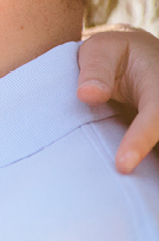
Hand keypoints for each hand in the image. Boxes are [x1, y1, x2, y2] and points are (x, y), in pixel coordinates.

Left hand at [77, 26, 158, 173]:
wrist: (133, 55)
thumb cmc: (112, 53)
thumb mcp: (100, 50)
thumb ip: (95, 70)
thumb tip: (88, 96)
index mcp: (158, 83)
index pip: (156, 114)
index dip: (140, 140)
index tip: (122, 165)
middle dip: (152, 158)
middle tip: (128, 184)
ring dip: (151, 170)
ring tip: (128, 189)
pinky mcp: (155, 133)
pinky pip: (154, 154)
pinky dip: (147, 170)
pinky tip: (131, 186)